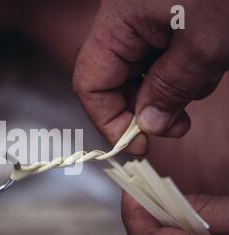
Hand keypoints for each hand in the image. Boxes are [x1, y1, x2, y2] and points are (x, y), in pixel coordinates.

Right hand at [73, 0, 228, 154]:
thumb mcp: (203, 46)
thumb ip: (169, 90)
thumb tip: (147, 126)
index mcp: (117, 25)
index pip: (90, 85)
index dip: (109, 121)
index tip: (136, 146)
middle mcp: (122, 26)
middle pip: (115, 85)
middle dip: (146, 109)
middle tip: (176, 126)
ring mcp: (142, 26)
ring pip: (142, 78)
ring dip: (172, 90)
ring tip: (205, 74)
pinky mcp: (162, 28)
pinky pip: (161, 64)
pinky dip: (183, 74)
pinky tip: (207, 62)